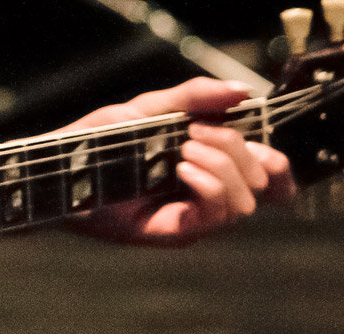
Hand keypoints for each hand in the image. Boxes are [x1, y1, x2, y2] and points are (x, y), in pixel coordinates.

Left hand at [62, 78, 295, 244]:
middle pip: (262, 182)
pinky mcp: (176, 233)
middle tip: (193, 132)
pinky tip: (181, 167)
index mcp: (212, 167)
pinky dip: (208, 186)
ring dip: (223, 167)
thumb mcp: (152, 107)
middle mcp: (209, 197)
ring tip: (183, 149)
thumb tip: (243, 90)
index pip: (273, 177)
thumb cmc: (102, 140)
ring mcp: (194, 218)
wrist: (64, 165)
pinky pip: (215, 216)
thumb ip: (196, 96)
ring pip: (244, 202)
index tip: (255, 135)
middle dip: (237, 148)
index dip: (279, 162)